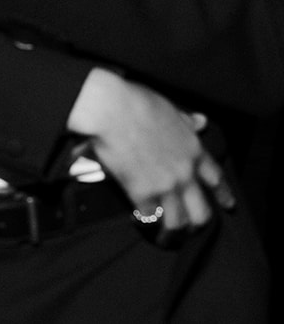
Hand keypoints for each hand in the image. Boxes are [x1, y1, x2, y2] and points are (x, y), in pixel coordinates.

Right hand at [68, 68, 235, 239]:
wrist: (112, 110)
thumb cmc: (137, 103)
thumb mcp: (169, 109)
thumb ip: (186, 121)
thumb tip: (200, 121)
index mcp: (193, 150)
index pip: (216, 179)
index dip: (224, 195)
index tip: (228, 206)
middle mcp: (184, 173)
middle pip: (202, 211)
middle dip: (198, 224)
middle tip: (191, 229)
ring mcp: (164, 185)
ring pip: (178, 221)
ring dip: (173, 232)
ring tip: (166, 238)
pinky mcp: (141, 192)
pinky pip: (149, 217)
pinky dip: (144, 221)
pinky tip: (140, 220)